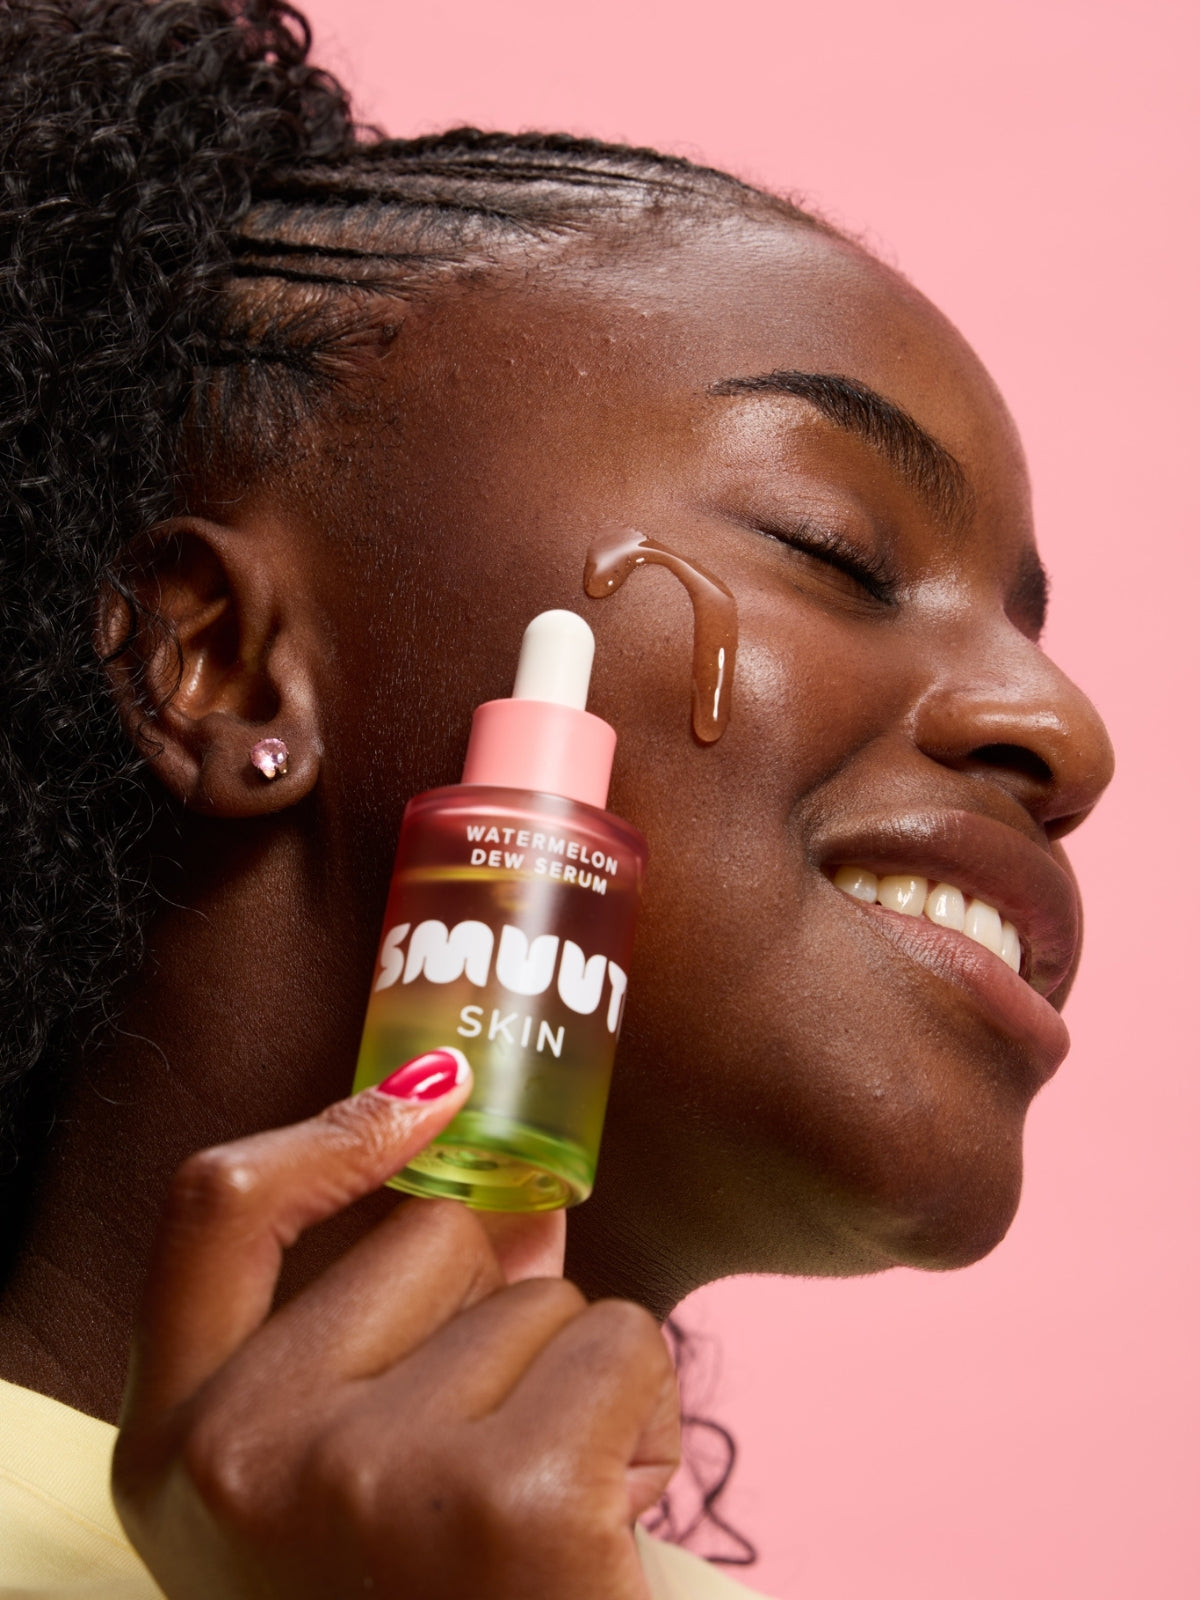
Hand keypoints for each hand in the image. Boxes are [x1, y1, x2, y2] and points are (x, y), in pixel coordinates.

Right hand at [112, 1059, 679, 1597]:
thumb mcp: (334, 1496)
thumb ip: (384, 1341)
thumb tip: (520, 1210)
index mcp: (175, 1451)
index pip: (212, 1213)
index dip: (320, 1134)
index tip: (423, 1102)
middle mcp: (244, 1459)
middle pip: (431, 1241)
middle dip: (495, 1319)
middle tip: (497, 1464)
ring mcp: (367, 1476)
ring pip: (545, 1297)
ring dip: (580, 1384)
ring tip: (553, 1523)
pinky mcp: (510, 1503)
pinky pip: (626, 1343)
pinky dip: (646, 1417)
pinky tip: (612, 1527)